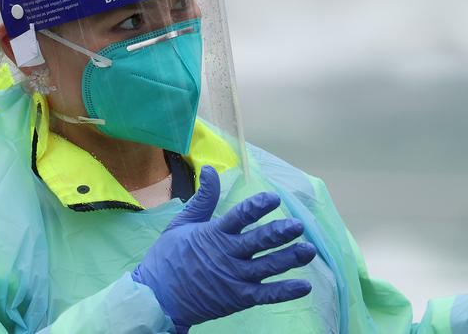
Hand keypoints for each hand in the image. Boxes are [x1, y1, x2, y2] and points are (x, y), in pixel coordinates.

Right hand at [131, 165, 315, 331]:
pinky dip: (285, 291)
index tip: (274, 199)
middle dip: (280, 233)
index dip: (258, 207)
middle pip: (259, 241)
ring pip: (268, 266)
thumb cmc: (168, 257)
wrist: (157, 297)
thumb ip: (203, 198)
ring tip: (309, 250)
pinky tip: (304, 286)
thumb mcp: (182, 223)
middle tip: (298, 226)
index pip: (240, 216)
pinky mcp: (238, 298)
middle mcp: (227, 254)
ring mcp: (234, 278)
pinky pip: (266, 295)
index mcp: (213, 233)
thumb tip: (210, 169)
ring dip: (290, 258)